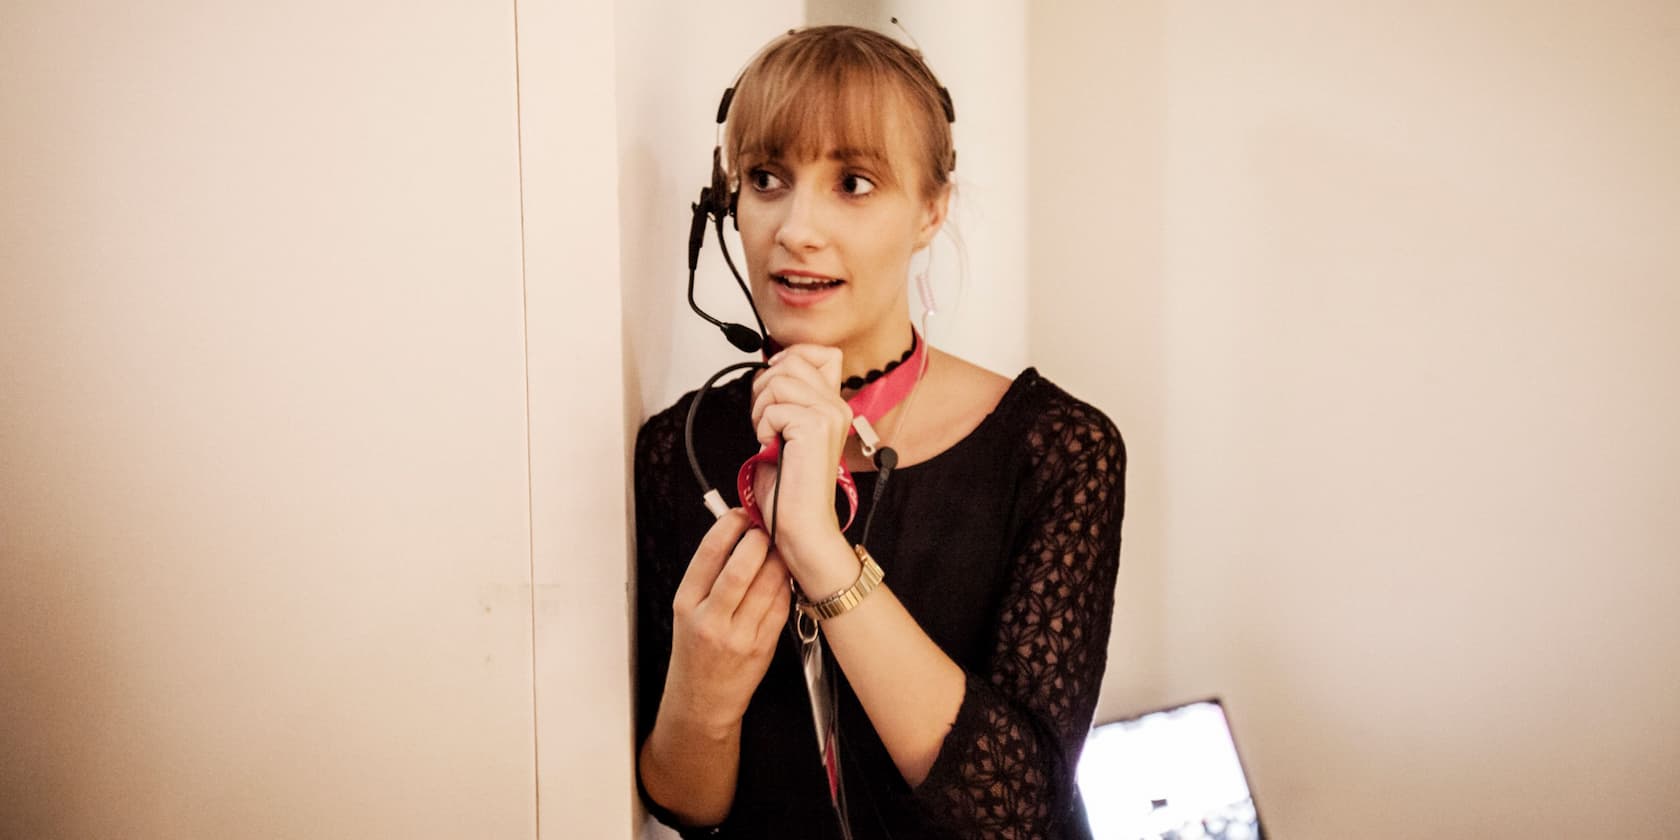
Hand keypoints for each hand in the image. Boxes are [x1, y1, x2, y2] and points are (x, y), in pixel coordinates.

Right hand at [662, 509, 791, 733]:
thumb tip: (736, 533)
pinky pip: (781, 605)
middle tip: (766, 528)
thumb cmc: (695, 652)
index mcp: (686, 603)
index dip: (729, 525)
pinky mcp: (762, 646)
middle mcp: (710, 619)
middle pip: (741, 567)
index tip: (741, 514)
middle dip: (759, 540)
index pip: (709, 553)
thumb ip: (708, 575)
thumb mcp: (687, 611)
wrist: (702, 701)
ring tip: (779, 548)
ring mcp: (738, 635)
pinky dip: (785, 585)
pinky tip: (783, 576)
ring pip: (767, 584)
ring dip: (777, 559)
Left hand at [749, 344, 850, 560]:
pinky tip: (773, 448)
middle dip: (765, 387)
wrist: (800, 523)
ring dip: (761, 409)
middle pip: (792, 360)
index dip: (788, 361)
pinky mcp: (815, 426)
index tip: (773, 390)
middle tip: (766, 420)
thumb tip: (769, 369)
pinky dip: (762, 428)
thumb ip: (787, 399)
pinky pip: (773, 408)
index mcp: (835, 405)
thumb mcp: (788, 430)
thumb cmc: (790, 485)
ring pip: (778, 380)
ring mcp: (829, 414)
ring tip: (769, 436)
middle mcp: (837, 406)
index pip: (819, 352)